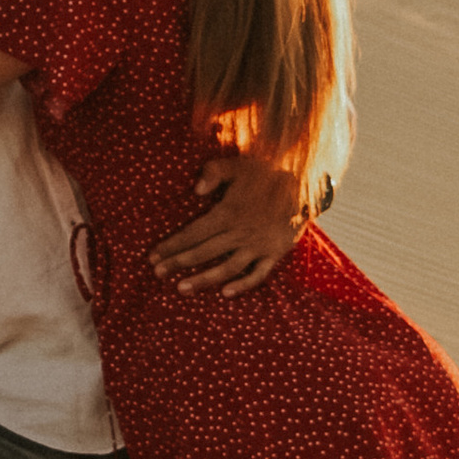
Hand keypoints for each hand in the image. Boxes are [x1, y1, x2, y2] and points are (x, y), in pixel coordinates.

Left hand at [148, 147, 306, 296]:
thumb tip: (195, 191)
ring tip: (181, 288)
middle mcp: (240, 231)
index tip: (154, 255)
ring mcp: (258, 245)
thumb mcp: (238, 165)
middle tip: (157, 273)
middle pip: (204, 251)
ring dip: (203, 279)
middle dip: (178, 262)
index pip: (194, 232)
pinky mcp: (274, 253)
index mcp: (228, 211)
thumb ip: (213, 173)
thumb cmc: (265, 173)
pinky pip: (258, 275)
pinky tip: (225, 293)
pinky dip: (242, 286)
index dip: (173, 244)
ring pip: (226, 267)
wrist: (305, 184)